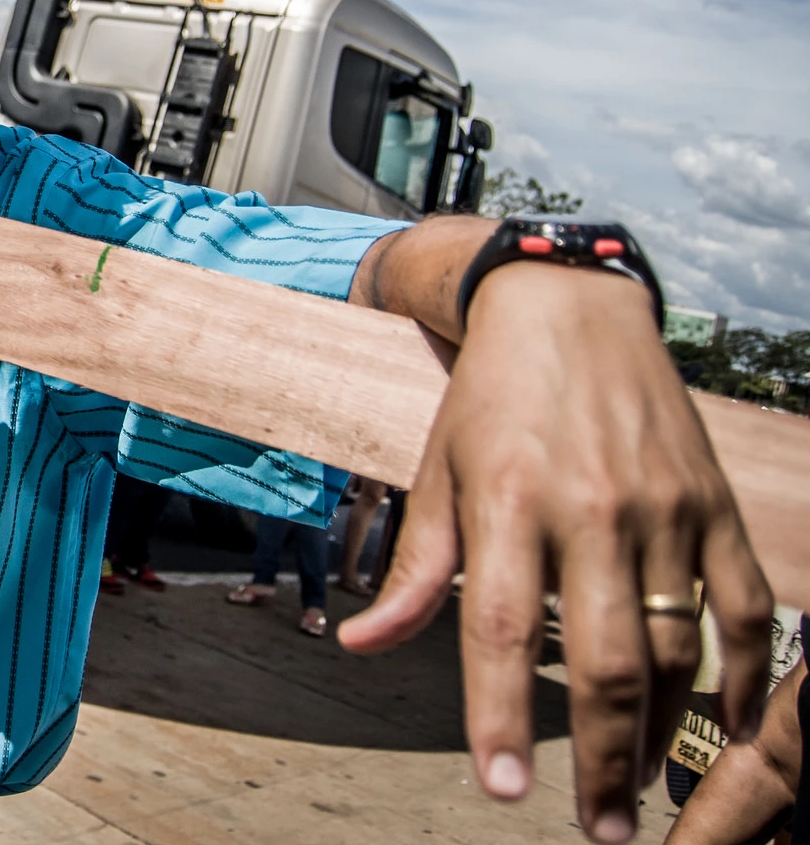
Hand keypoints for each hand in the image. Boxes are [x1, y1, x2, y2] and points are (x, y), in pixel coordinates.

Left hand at [340, 258, 773, 843]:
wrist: (569, 309)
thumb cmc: (489, 398)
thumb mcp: (437, 471)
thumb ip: (415, 569)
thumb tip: (360, 645)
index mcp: (508, 500)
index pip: (501, 628)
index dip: (500, 714)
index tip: (501, 789)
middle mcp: (591, 507)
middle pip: (605, 658)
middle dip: (601, 760)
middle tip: (597, 832)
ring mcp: (663, 508)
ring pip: (675, 646)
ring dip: (659, 732)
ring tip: (636, 792)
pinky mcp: (712, 505)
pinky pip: (740, 608)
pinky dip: (740, 676)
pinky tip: (721, 729)